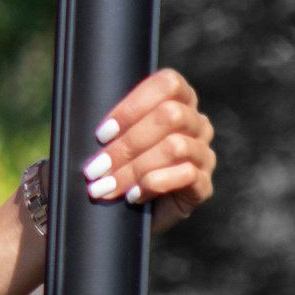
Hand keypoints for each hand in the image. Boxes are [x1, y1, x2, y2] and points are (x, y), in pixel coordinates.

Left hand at [79, 66, 214, 235]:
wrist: (133, 210)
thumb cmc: (118, 164)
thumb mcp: (112, 138)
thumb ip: (110, 122)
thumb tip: (90, 122)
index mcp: (178, 100)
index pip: (167, 84)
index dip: (133, 106)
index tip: (101, 134)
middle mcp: (197, 122)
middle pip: (170, 115)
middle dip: (126, 143)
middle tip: (96, 168)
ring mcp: (204, 153)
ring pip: (175, 146)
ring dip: (134, 168)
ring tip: (107, 186)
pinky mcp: (204, 184)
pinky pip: (187, 175)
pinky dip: (154, 184)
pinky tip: (133, 196)